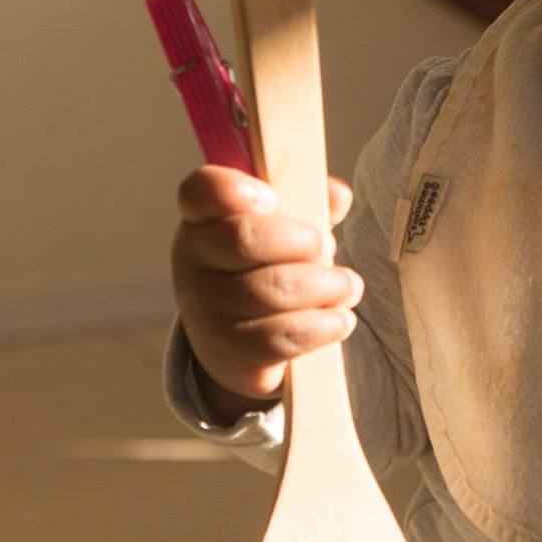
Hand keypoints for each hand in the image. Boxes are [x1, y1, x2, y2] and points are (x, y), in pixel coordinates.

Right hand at [172, 166, 361, 403]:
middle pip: (245, 238)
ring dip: (327, 286)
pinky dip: (324, 325)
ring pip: (273, 290)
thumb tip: (338, 195)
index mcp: (203, 219)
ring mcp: (206, 310)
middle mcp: (193, 262)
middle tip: (325, 248)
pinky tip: (340, 319)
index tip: (272, 198)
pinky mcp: (230, 352)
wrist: (236, 346)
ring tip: (347, 286)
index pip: (201, 191)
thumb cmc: (266, 271)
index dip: (233, 189)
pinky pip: (283, 336)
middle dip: (302, 241)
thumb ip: (308, 203)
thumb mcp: (281, 232)